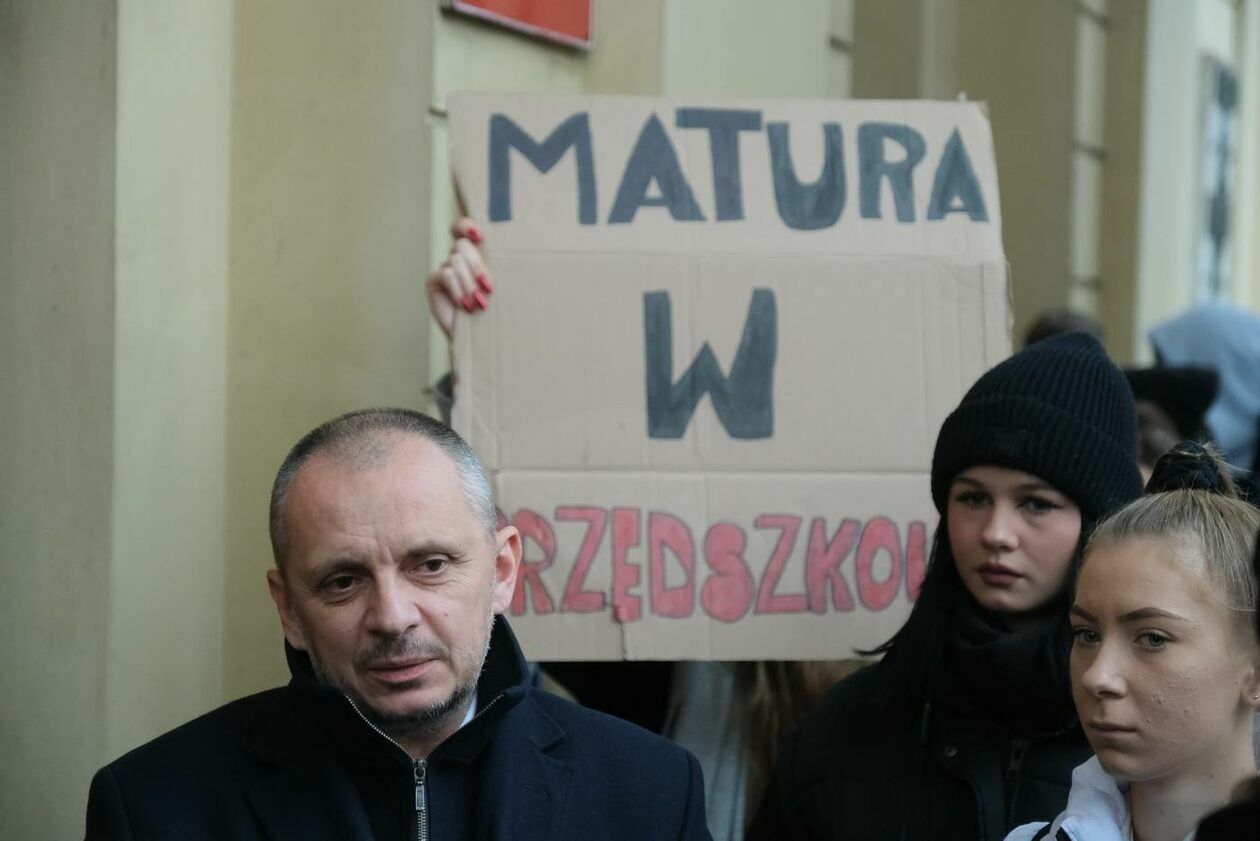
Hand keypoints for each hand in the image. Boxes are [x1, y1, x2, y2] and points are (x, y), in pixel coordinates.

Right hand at [426, 217, 492, 338]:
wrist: (479, 338)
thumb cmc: (495, 312)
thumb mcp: (498, 286)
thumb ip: (496, 267)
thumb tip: (500, 249)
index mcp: (475, 254)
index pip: (463, 228)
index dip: (466, 226)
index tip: (479, 237)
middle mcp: (458, 258)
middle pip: (462, 245)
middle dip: (477, 267)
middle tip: (489, 288)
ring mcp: (444, 268)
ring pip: (455, 260)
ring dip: (469, 284)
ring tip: (479, 304)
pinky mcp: (433, 281)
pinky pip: (446, 274)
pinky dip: (458, 290)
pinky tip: (465, 306)